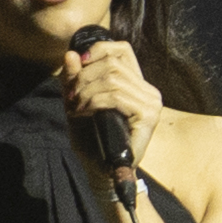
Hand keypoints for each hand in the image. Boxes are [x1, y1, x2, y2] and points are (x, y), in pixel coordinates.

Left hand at [59, 35, 164, 174]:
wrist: (103, 173)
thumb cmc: (92, 140)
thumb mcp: (77, 104)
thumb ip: (74, 80)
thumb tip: (70, 54)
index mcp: (136, 84)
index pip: (121, 49)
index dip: (97, 51)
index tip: (77, 66)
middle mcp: (148, 90)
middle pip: (113, 62)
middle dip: (84, 76)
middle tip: (71, 96)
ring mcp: (151, 102)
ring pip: (113, 78)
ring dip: (86, 91)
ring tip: (76, 107)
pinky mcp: (148, 116)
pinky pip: (116, 96)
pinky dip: (94, 102)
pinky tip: (84, 113)